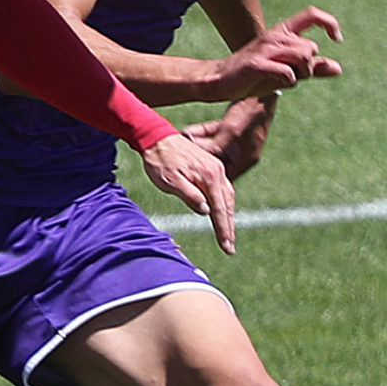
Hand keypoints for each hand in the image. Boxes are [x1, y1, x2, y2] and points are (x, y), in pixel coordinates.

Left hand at [140, 131, 237, 254]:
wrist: (157, 137)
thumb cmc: (160, 161)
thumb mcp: (171, 181)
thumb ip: (189, 195)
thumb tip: (206, 211)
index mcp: (209, 176)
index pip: (219, 209)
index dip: (223, 229)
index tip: (227, 246)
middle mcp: (217, 172)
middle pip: (227, 205)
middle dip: (228, 227)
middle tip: (229, 248)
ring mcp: (216, 168)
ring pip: (227, 197)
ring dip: (228, 217)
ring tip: (227, 235)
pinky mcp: (212, 167)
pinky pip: (223, 189)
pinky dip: (224, 203)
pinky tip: (222, 212)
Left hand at [180, 94, 276, 177]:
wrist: (261, 88)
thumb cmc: (248, 112)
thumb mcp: (229, 132)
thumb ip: (213, 147)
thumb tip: (195, 159)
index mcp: (246, 159)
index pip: (224, 177)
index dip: (207, 179)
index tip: (190, 177)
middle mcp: (242, 152)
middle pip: (216, 162)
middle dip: (199, 159)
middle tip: (182, 159)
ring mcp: (238, 139)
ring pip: (213, 147)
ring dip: (198, 144)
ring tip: (182, 143)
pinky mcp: (232, 127)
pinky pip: (214, 134)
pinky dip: (202, 133)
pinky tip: (187, 132)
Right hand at [212, 6, 342, 99]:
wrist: (219, 81)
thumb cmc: (254, 75)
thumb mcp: (287, 70)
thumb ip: (312, 68)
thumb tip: (338, 68)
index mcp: (282, 32)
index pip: (312, 15)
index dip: (329, 23)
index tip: (337, 39)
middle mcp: (274, 36)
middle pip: (311, 48)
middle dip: (308, 67)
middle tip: (293, 76)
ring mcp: (265, 48)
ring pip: (304, 57)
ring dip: (301, 74)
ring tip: (286, 79)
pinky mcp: (257, 64)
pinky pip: (288, 72)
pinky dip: (289, 81)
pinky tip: (276, 82)